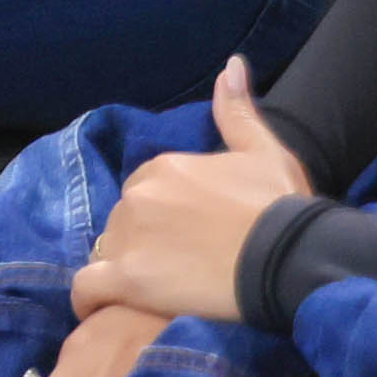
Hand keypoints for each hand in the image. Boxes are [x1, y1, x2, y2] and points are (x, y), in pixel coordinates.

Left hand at [74, 59, 317, 326]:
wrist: (289, 260)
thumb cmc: (281, 209)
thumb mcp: (264, 152)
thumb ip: (237, 111)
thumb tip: (231, 65)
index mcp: (164, 167)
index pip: (146, 192)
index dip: (164, 217)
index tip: (187, 239)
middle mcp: (138, 196)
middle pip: (123, 222)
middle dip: (142, 243)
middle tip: (177, 271)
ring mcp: (129, 237)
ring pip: (106, 253)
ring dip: (123, 270)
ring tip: (154, 297)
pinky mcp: (127, 280)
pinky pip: (87, 288)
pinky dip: (90, 299)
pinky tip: (101, 310)